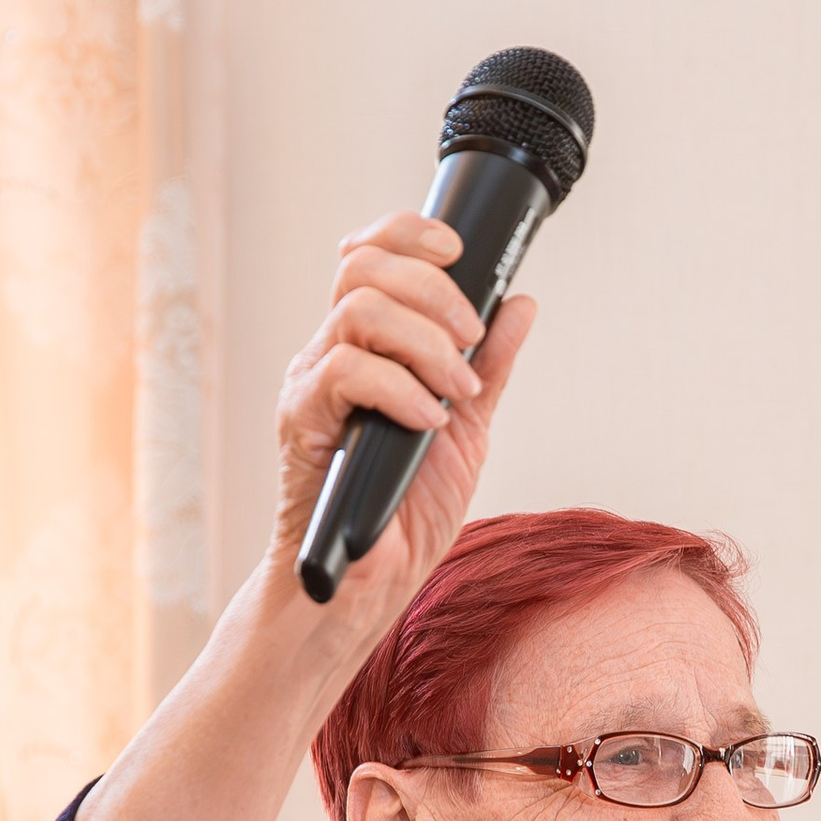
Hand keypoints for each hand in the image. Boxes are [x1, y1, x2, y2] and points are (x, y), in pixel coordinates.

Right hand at [268, 210, 536, 632]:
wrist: (370, 584)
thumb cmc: (404, 512)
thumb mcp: (464, 428)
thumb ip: (487, 366)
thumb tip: (519, 303)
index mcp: (365, 346)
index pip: (369, 254)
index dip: (410, 235)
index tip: (460, 251)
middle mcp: (329, 354)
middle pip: (363, 266)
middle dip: (434, 290)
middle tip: (471, 340)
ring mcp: (311, 385)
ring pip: (357, 309)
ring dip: (425, 343)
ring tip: (454, 394)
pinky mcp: (301, 422)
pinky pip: (344, 370)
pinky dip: (400, 388)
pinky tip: (427, 422)